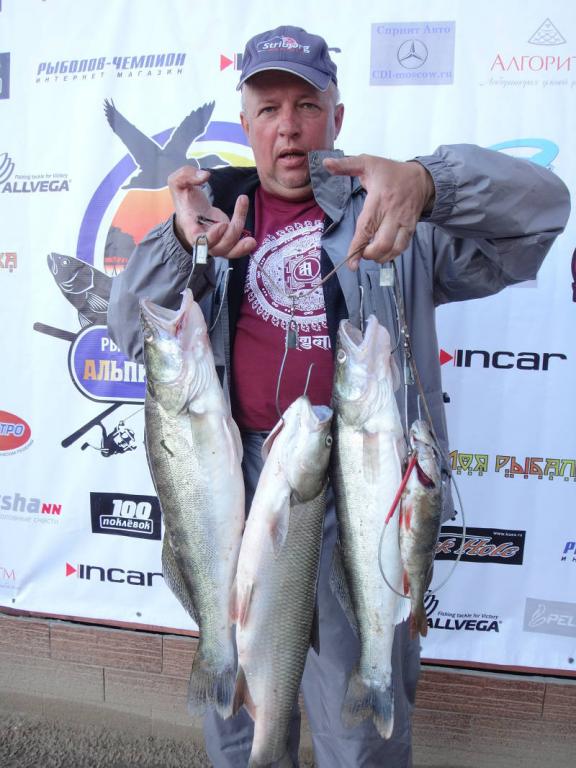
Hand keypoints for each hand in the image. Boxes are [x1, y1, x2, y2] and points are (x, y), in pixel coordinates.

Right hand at [167, 166, 256, 258]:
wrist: (189, 209)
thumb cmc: (184, 196)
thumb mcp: (178, 182)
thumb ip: (187, 175)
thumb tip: (205, 175)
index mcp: (190, 227)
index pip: (198, 240)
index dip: (211, 237)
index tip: (222, 224)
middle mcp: (203, 239)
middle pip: (217, 248)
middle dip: (231, 236)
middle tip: (238, 217)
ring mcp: (215, 242)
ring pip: (229, 250)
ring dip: (241, 239)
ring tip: (245, 214)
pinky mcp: (225, 240)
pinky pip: (235, 250)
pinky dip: (244, 247)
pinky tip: (252, 241)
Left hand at [322, 154, 434, 269]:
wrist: (422, 178)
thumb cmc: (391, 172)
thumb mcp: (368, 162)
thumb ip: (346, 165)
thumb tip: (326, 163)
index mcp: (379, 198)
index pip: (367, 227)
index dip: (358, 246)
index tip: (351, 262)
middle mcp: (393, 213)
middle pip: (382, 243)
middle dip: (369, 255)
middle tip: (360, 253)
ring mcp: (404, 222)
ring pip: (394, 249)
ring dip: (380, 257)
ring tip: (370, 253)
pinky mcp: (411, 229)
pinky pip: (402, 247)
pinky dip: (391, 255)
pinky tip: (382, 253)